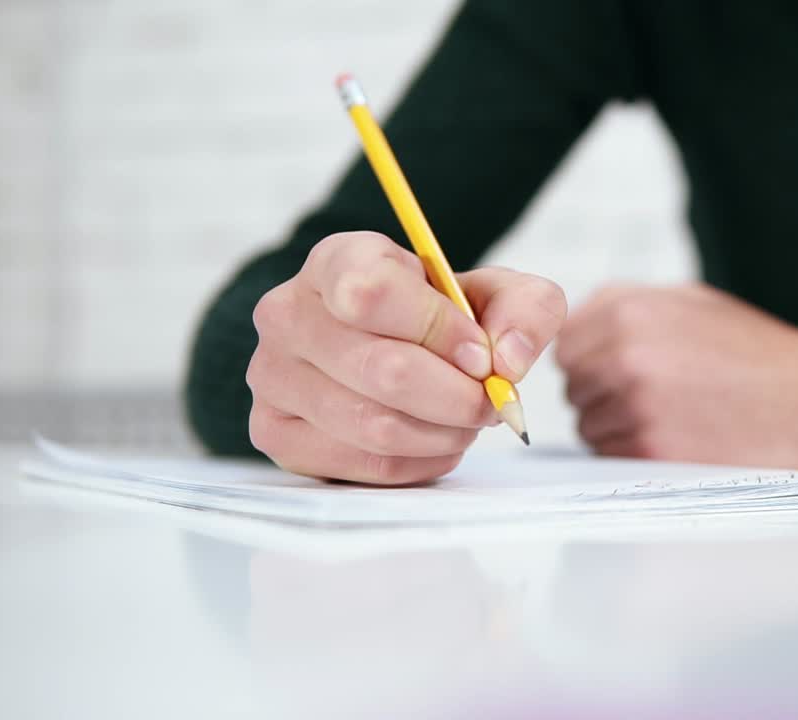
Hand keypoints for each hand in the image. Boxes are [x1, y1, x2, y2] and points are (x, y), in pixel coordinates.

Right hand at [247, 232, 566, 483]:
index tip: (480, 353)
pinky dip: (418, 463)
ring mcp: (272, 377)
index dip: (439, 330)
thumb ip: (526, 310)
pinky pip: (362, 465)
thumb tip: (508, 362)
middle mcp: (287, 314)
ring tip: (464, 421)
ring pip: (375, 426)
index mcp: (336, 261)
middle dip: (458, 396)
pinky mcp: (276, 434)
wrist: (392, 348)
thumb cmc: (441, 318)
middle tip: (489, 402)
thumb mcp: (498, 295)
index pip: (372, 293)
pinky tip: (435, 442)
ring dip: (443, 433)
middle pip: (383, 371)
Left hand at [555, 284, 797, 470]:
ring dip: (618, 428)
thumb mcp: (686, 301)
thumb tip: (565, 329)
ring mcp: (636, 405)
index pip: (566, 347)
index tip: (617, 370)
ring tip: (672, 416)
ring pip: (589, 428)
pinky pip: (612, 457)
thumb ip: (621, 306)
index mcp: (629, 311)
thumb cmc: (753, 352)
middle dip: (602, 395)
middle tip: (654, 396)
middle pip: (574, 389)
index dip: (591, 361)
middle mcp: (625, 355)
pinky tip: (678, 438)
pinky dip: (635, 454)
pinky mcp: (652, 450)